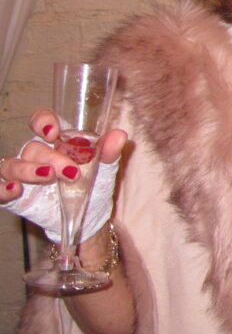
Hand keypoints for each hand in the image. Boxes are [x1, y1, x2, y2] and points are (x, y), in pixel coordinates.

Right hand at [1, 109, 126, 238]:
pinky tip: (15, 190)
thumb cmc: (94, 181)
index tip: (53, 131)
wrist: (89, 213)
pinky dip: (3, 189)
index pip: (40, 120)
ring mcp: (22, 174)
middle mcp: (35, 154)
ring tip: (47, 177)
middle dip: (50, 157)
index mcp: (56, 140)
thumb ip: (109, 150)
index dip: (42, 121)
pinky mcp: (15, 196)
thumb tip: (119, 135)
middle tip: (70, 171)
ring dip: (28, 170)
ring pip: (11, 165)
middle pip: (32, 147)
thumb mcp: (105, 166)